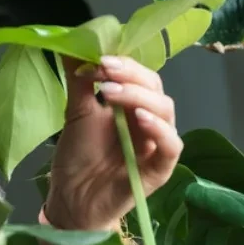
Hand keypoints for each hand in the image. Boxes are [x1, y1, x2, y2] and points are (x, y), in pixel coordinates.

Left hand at [44, 55, 181, 232]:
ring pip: (165, 111)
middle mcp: (149, 121)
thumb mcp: (76, 113)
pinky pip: (172, 145)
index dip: (124, 64)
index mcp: (132, 106)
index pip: (141, 76)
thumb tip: (71, 45)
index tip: (99, 59)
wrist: (71, 199)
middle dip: (130, 76)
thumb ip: (80, 81)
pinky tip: (140, 119)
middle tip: (104, 72)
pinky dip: (160, 130)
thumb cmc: (78, 157)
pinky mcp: (160, 169)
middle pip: (155, 88)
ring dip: (139, 97)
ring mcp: (157, 145)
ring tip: (110, 94)